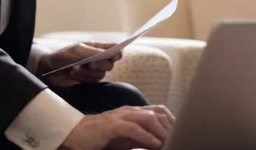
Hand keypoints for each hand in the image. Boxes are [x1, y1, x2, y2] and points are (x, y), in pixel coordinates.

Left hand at [37, 42, 122, 86]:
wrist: (50, 69)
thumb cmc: (63, 55)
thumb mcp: (78, 50)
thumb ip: (95, 52)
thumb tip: (111, 53)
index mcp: (97, 47)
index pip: (115, 49)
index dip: (118, 53)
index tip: (114, 56)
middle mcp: (98, 59)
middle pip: (111, 64)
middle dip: (100, 65)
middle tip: (90, 64)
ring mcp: (93, 71)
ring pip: (102, 74)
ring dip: (89, 72)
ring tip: (76, 68)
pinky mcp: (88, 81)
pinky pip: (94, 82)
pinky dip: (85, 78)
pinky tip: (75, 74)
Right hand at [59, 105, 175, 149]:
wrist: (76, 134)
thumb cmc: (101, 138)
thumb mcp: (126, 138)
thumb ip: (141, 137)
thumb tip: (159, 143)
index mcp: (132, 112)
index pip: (159, 110)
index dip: (172, 121)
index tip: (179, 134)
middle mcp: (128, 110)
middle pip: (157, 113)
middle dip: (170, 127)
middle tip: (176, 139)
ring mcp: (120, 116)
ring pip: (148, 118)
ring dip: (161, 131)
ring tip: (167, 143)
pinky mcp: (112, 125)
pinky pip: (133, 128)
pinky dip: (146, 136)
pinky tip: (154, 144)